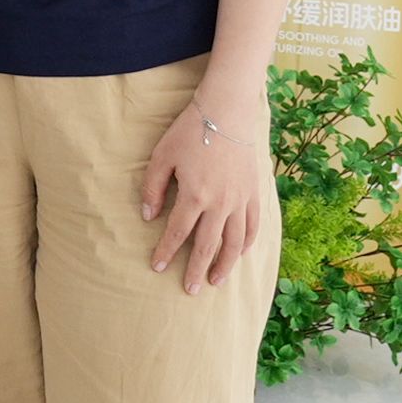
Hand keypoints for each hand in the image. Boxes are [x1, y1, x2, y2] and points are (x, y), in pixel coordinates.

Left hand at [142, 89, 266, 293]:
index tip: (159, 268)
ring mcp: (240, 201)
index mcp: (195, 196)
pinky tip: (239, 254)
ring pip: (234, 243)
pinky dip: (246, 244)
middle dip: (197, 269)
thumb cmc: (189, 131)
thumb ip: (153, 187)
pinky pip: (253, 227)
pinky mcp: (254, 194)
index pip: (177, 233)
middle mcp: (220, 205)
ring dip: (225, 264)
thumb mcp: (161, 156)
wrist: (227, 113)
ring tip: (216, 281)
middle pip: (208, 246)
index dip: (167, 252)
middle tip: (190, 289)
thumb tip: (147, 215)